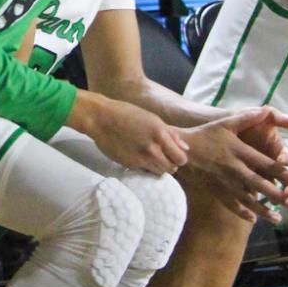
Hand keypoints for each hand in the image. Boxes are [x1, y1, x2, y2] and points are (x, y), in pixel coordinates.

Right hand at [70, 90, 189, 174]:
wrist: (101, 119)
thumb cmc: (127, 114)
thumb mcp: (153, 118)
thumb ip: (171, 134)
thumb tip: (185, 148)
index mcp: (160, 133)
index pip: (181, 158)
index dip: (180, 158)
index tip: (174, 154)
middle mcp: (152, 149)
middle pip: (172, 168)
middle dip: (170, 164)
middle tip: (163, 156)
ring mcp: (141, 159)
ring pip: (159, 172)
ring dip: (158, 167)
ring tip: (151, 157)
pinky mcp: (130, 165)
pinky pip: (145, 172)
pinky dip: (145, 168)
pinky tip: (139, 157)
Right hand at [181, 106, 287, 222]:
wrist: (179, 150)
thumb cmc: (204, 135)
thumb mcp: (226, 123)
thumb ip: (247, 117)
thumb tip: (267, 110)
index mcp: (239, 152)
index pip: (265, 164)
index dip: (282, 172)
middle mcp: (234, 169)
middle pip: (259, 184)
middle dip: (277, 194)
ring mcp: (224, 182)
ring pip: (247, 199)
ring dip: (263, 209)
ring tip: (277, 218)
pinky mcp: (215, 190)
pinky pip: (231, 204)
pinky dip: (243, 213)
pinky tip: (253, 219)